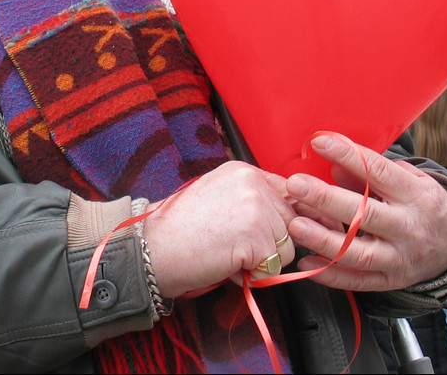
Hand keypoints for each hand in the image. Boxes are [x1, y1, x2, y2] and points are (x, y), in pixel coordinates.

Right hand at [144, 161, 297, 298]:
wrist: (154, 247)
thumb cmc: (181, 229)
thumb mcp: (218, 196)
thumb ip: (249, 199)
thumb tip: (282, 218)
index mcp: (243, 171)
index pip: (287, 194)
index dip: (279, 219)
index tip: (264, 234)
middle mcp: (253, 184)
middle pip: (291, 222)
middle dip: (272, 243)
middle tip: (237, 248)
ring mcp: (256, 208)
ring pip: (287, 247)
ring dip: (264, 261)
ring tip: (231, 256)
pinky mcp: (256, 237)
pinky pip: (274, 266)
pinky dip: (255, 274)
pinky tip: (229, 265)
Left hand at [284, 134, 446, 292]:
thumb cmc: (423, 205)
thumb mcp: (410, 180)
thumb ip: (373, 173)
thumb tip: (335, 167)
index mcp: (416, 195)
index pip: (379, 172)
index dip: (348, 155)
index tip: (320, 142)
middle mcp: (408, 227)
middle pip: (365, 214)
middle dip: (327, 199)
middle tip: (296, 184)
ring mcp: (399, 258)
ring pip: (359, 253)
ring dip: (324, 240)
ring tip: (296, 225)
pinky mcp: (390, 281)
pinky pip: (357, 281)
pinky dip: (330, 275)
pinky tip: (306, 262)